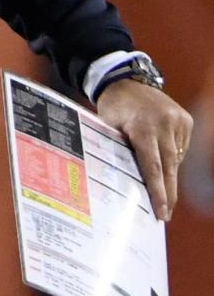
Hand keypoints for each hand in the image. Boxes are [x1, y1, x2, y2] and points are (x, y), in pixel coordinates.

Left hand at [96, 79, 192, 220]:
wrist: (125, 81)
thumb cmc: (113, 109)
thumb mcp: (108, 129)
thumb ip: (119, 152)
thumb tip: (126, 186)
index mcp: (142, 128)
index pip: (152, 167)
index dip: (158, 192)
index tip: (162, 213)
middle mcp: (164, 124)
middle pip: (169, 167)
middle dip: (168, 193)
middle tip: (165, 214)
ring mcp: (178, 121)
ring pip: (176, 158)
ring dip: (168, 173)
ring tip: (157, 181)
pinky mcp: (186, 120)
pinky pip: (180, 147)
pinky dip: (171, 156)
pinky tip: (160, 154)